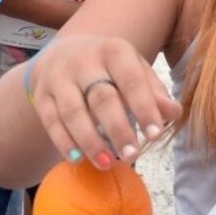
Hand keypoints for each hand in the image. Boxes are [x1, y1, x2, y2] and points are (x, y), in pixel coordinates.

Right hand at [28, 35, 181, 167]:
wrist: (61, 54)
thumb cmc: (108, 68)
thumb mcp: (134, 70)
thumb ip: (154, 92)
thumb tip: (174, 113)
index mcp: (113, 50)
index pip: (131, 79)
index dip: (143, 107)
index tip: (154, 134)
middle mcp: (83, 60)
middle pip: (101, 97)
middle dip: (118, 128)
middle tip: (133, 155)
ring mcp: (58, 77)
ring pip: (73, 111)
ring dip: (90, 140)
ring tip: (107, 164)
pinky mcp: (41, 95)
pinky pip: (51, 121)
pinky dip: (63, 142)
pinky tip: (77, 159)